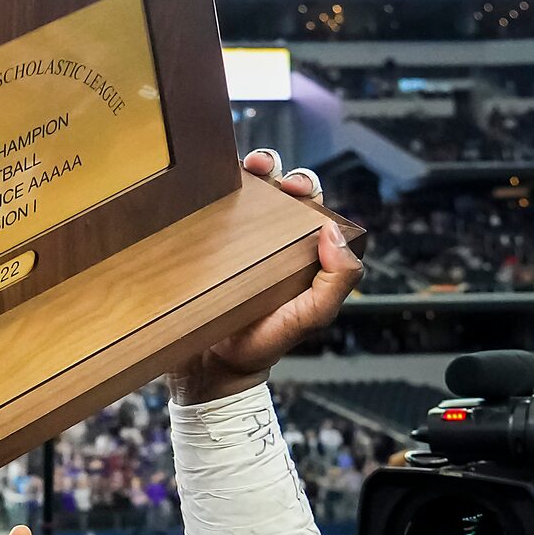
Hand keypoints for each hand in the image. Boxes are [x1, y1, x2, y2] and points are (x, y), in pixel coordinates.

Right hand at [167, 152, 353, 404]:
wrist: (210, 367)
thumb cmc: (264, 344)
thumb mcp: (311, 316)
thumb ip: (336, 281)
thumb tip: (333, 233)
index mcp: (298, 251)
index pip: (307, 206)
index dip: (305, 187)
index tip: (294, 187)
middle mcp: (266, 240)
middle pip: (274, 189)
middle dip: (275, 168)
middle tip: (267, 173)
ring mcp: (229, 241)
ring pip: (239, 191)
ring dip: (244, 169)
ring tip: (244, 166)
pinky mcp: (197, 246)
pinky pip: (202, 209)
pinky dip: (205, 188)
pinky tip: (204, 180)